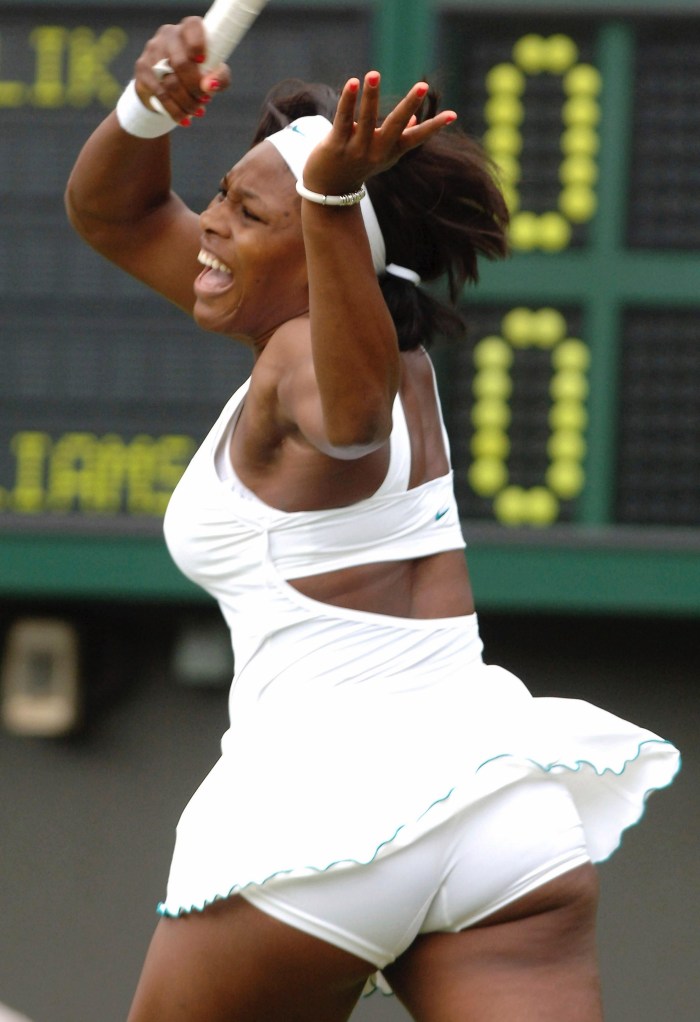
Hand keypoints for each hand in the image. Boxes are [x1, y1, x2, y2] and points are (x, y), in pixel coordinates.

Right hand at [133, 17, 230, 123]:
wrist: (166, 84)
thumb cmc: (197, 74)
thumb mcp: (214, 74)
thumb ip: (220, 78)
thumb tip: (210, 86)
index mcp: (189, 29)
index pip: (193, 27)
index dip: (198, 45)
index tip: (203, 62)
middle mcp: (169, 34)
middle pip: (182, 63)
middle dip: (195, 88)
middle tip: (204, 100)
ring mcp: (153, 49)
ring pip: (170, 82)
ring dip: (187, 103)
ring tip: (197, 111)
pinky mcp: (142, 67)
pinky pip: (159, 93)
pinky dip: (174, 110)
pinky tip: (184, 119)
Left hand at [302, 71, 456, 194]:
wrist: (329, 191)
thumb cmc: (358, 167)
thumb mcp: (381, 156)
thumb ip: (397, 138)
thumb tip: (411, 120)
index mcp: (391, 152)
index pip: (417, 138)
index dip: (434, 127)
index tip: (453, 115)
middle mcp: (376, 151)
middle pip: (395, 126)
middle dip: (409, 105)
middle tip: (423, 86)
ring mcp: (356, 149)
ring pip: (366, 119)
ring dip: (371, 96)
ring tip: (374, 73)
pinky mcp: (336, 145)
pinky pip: (343, 119)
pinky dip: (348, 101)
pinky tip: (352, 83)